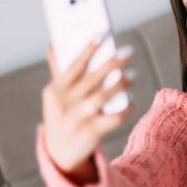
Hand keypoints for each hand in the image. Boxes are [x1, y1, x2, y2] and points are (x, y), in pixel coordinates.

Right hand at [41, 36, 134, 172]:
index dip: (89, 48)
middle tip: (128, 51)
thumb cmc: (62, 115)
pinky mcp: (90, 133)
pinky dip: (125, 109)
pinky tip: (132, 101)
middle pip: (91, 78)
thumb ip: (58, 71)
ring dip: (119, 84)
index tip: (103, 34)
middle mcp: (64, 104)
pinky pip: (112, 118)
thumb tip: (53, 45)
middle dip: (111, 63)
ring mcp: (76, 119)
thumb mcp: (56, 95)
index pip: (74, 65)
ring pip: (101, 97)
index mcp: (55, 90)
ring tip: (133, 75)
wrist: (59, 152)